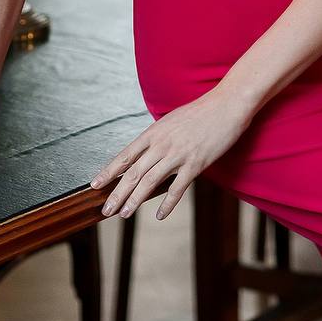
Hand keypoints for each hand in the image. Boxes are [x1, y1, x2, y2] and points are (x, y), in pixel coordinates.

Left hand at [89, 87, 252, 220]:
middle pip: (133, 172)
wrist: (226, 105)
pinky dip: (167, 204)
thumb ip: (157, 138)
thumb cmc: (200, 112)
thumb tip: (144, 154)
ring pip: (150, 181)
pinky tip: (160, 215)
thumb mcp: (171, 121)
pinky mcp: (196, 163)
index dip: (109, 171)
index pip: (125, 155)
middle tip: (106, 210)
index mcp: (154, 132)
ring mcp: (178, 154)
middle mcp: (162, 143)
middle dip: (117, 193)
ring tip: (124, 214)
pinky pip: (177, 188)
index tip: (95, 185)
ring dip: (135, 200)